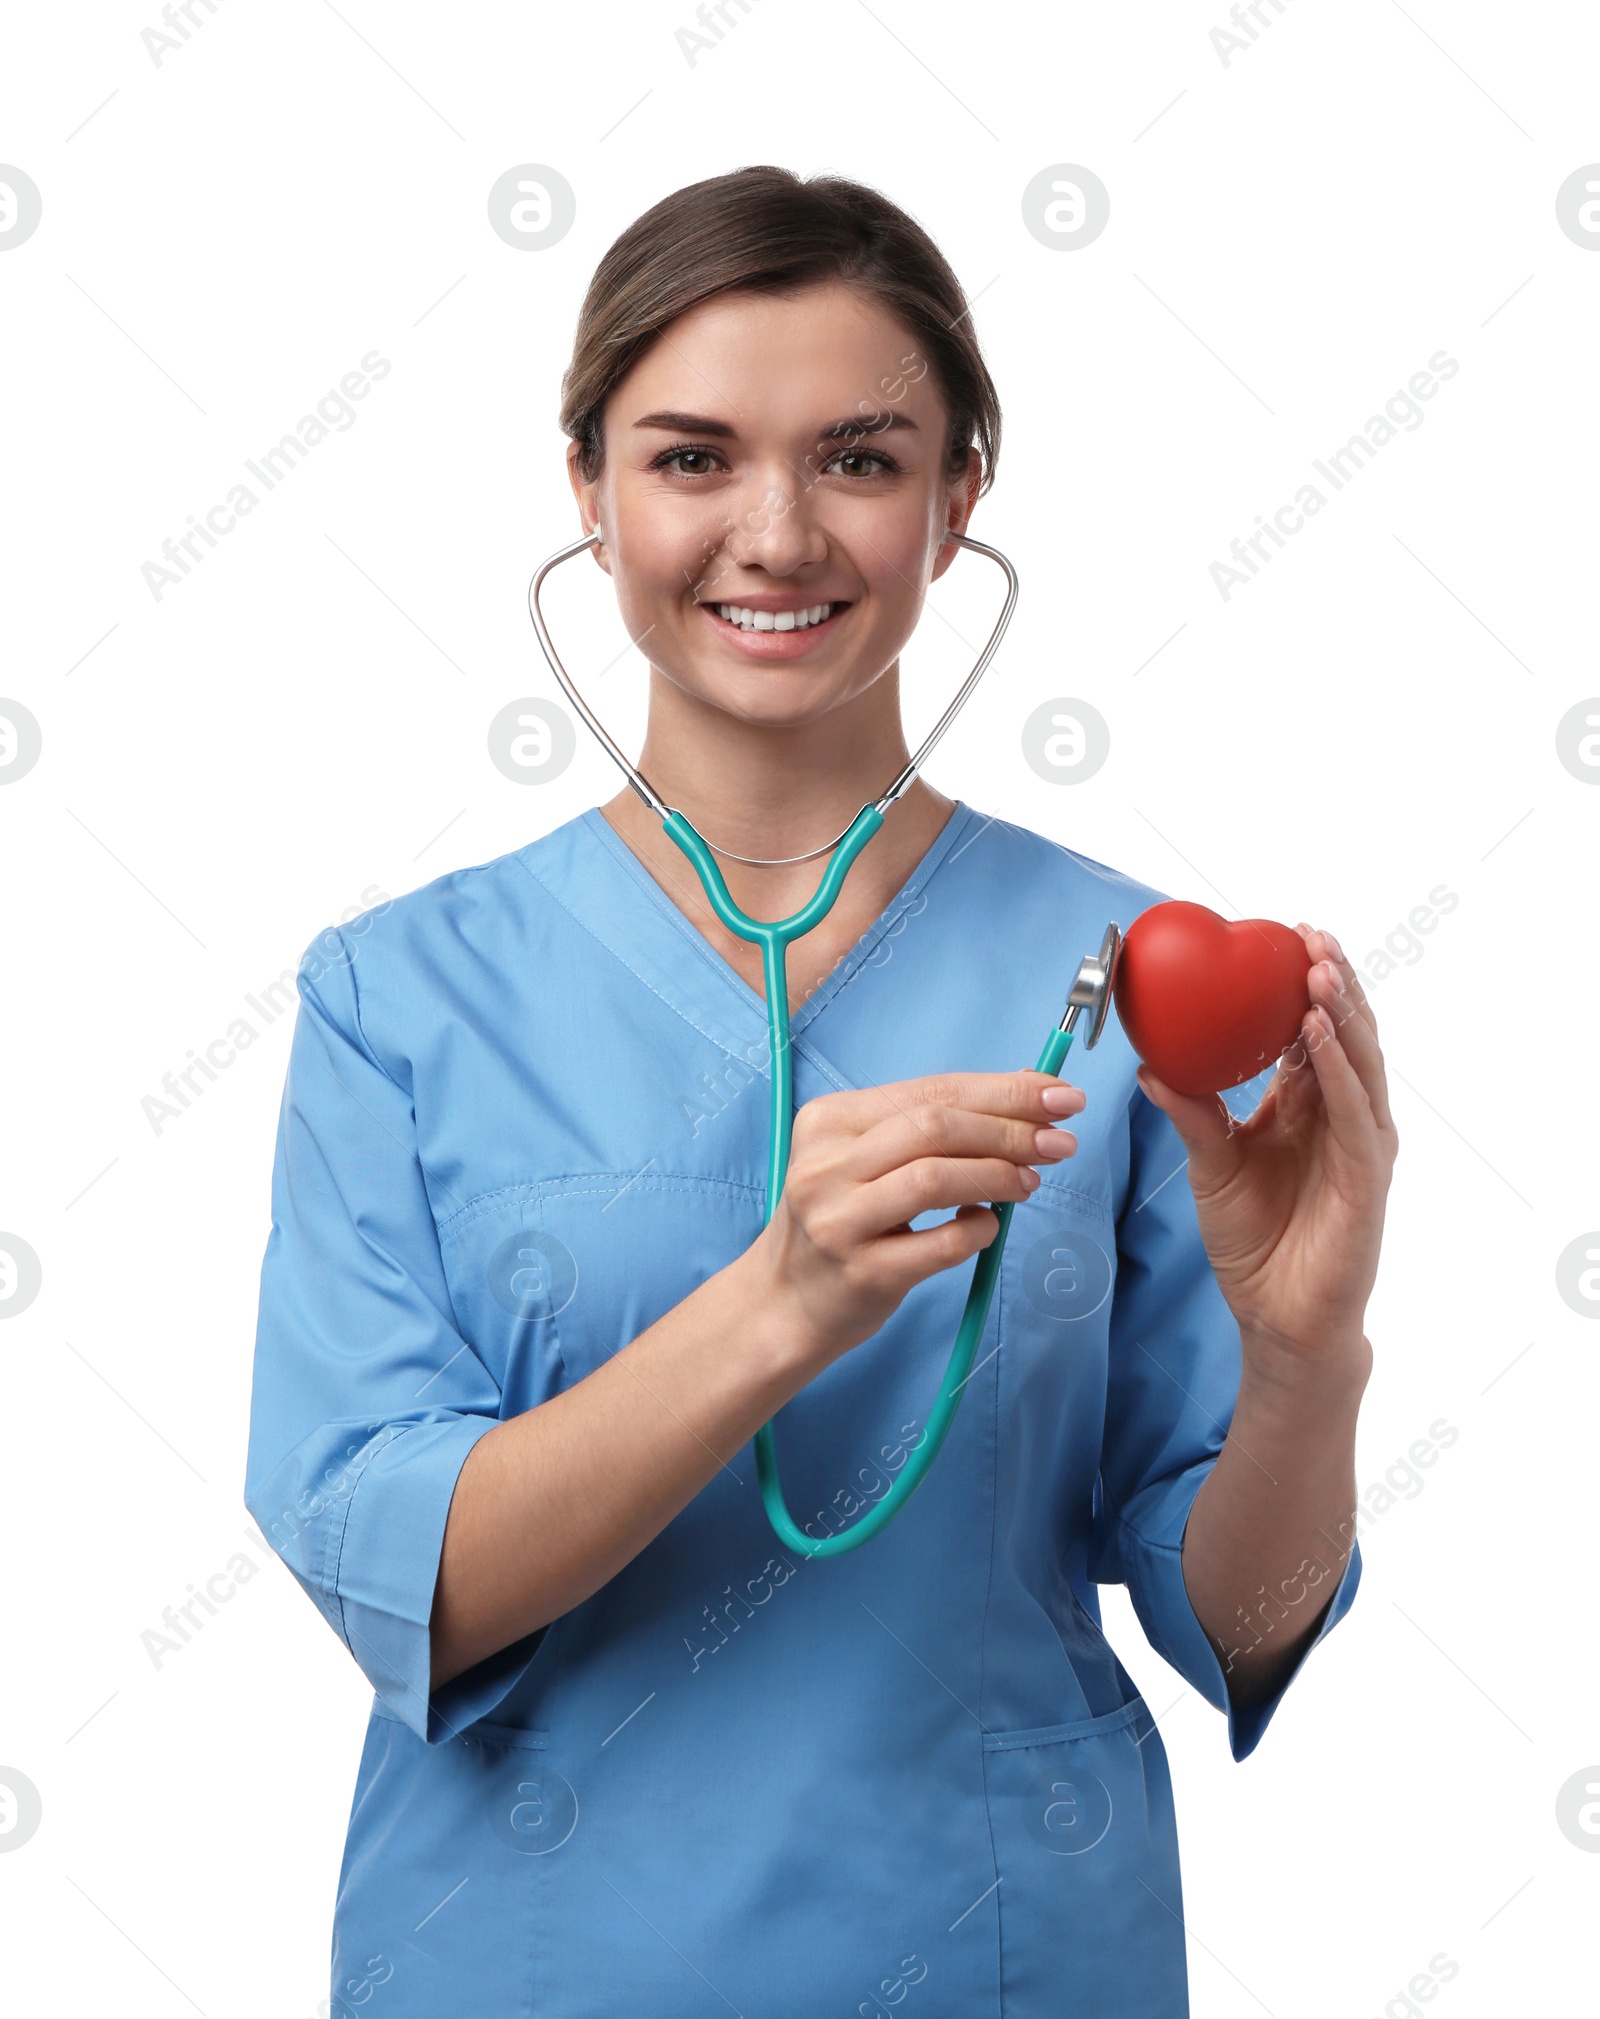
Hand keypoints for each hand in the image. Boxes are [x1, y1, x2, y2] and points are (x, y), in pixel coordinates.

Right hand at [745, 1069, 1084, 1374]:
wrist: (788, 1300)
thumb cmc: (845, 1219)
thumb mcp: (868, 1160)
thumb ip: (933, 1127)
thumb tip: (1028, 1094)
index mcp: (829, 1120)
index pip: (930, 1091)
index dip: (1003, 1091)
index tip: (1060, 1096)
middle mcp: (825, 1164)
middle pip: (935, 1128)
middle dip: (1010, 1130)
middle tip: (1061, 1142)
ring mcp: (838, 1219)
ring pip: (934, 1178)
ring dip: (998, 1175)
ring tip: (1030, 1182)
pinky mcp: (860, 1272)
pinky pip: (939, 1244)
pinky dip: (978, 1229)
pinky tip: (989, 1225)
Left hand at [1133, 925, 1396, 1377]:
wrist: (1279, 1317)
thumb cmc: (1255, 1242)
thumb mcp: (1211, 1165)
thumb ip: (1191, 1113)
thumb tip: (1148, 1065)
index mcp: (1308, 1107)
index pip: (1309, 1033)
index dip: (1301, 985)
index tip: (1283, 938)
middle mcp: (1342, 1117)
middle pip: (1343, 1033)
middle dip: (1331, 980)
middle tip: (1308, 933)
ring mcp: (1362, 1144)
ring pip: (1358, 1061)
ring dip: (1339, 1011)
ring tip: (1319, 967)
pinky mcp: (1368, 1175)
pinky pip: (1355, 1111)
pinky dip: (1338, 1068)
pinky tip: (1317, 1033)